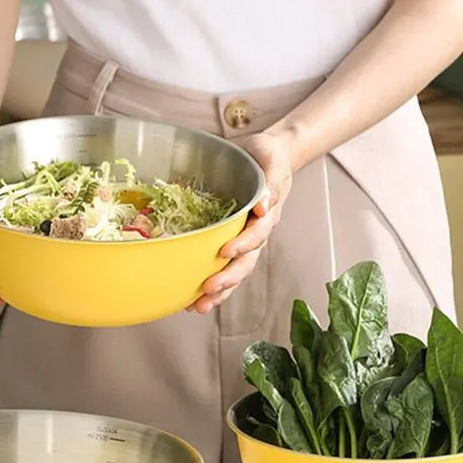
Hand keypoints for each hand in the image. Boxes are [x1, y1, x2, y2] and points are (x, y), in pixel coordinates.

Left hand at [189, 131, 292, 313]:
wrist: (264, 158)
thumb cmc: (267, 157)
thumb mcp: (271, 159)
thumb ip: (270, 181)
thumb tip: (263, 205)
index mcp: (266, 215)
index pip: (257, 234)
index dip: (243, 244)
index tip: (225, 250)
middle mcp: (255, 234)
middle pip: (245, 263)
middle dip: (228, 278)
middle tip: (208, 288)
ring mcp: (243, 243)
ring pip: (234, 273)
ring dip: (219, 291)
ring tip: (199, 305)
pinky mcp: (229, 244)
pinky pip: (221, 269)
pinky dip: (210, 288)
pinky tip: (190, 300)